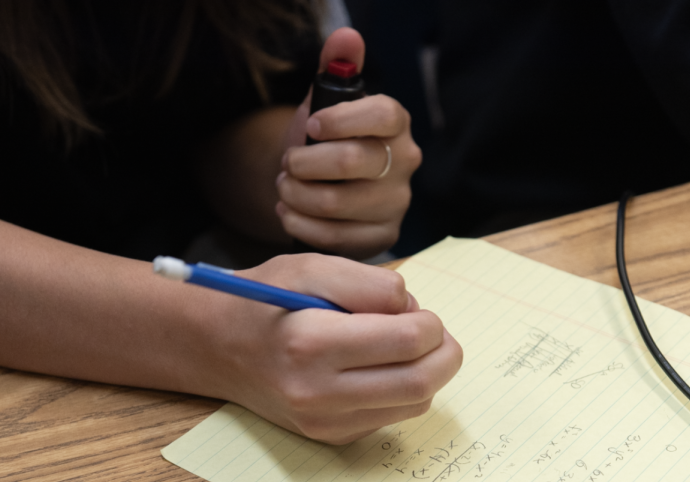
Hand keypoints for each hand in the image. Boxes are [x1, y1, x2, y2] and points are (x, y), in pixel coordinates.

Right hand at [201, 254, 461, 443]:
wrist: (218, 347)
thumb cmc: (267, 299)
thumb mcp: (312, 267)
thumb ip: (368, 283)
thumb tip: (413, 311)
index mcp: (311, 343)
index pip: (408, 341)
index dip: (429, 322)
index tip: (417, 311)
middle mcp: (317, 392)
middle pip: (421, 382)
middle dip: (443, 352)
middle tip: (432, 331)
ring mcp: (325, 422)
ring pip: (415, 403)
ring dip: (426, 371)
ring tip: (402, 345)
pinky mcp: (333, 437)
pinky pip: (393, 415)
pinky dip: (402, 389)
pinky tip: (379, 367)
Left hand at [276, 28, 421, 258]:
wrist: (322, 186)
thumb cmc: (325, 140)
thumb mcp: (325, 101)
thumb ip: (335, 67)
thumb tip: (346, 36)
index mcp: (395, 124)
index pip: (383, 115)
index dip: (341, 120)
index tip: (311, 126)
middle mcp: (405, 162)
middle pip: (351, 161)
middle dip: (304, 163)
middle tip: (287, 164)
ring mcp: (397, 203)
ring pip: (336, 203)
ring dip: (296, 194)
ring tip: (285, 187)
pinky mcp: (383, 236)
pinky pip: (336, 236)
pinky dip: (301, 223)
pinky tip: (289, 211)